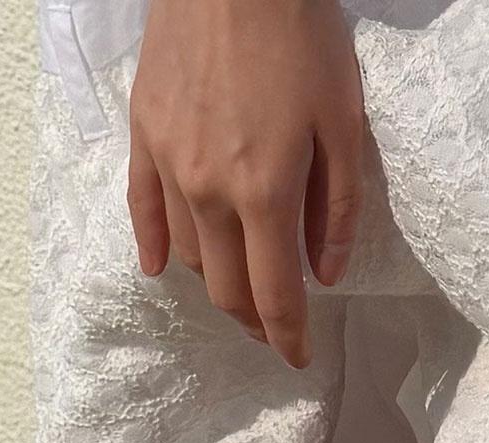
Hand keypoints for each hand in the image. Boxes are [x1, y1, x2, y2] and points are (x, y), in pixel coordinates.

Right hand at [128, 0, 363, 367]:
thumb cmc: (301, 37)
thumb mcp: (345, 124)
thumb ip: (339, 209)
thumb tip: (326, 273)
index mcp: (266, 193)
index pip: (275, 295)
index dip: (289, 338)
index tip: (300, 358)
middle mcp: (210, 190)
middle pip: (227, 288)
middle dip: (254, 321)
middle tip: (275, 328)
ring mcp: (169, 163)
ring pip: (190, 255)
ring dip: (217, 281)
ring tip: (240, 285)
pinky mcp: (143, 133)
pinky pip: (142, 208)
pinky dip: (154, 246)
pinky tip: (161, 268)